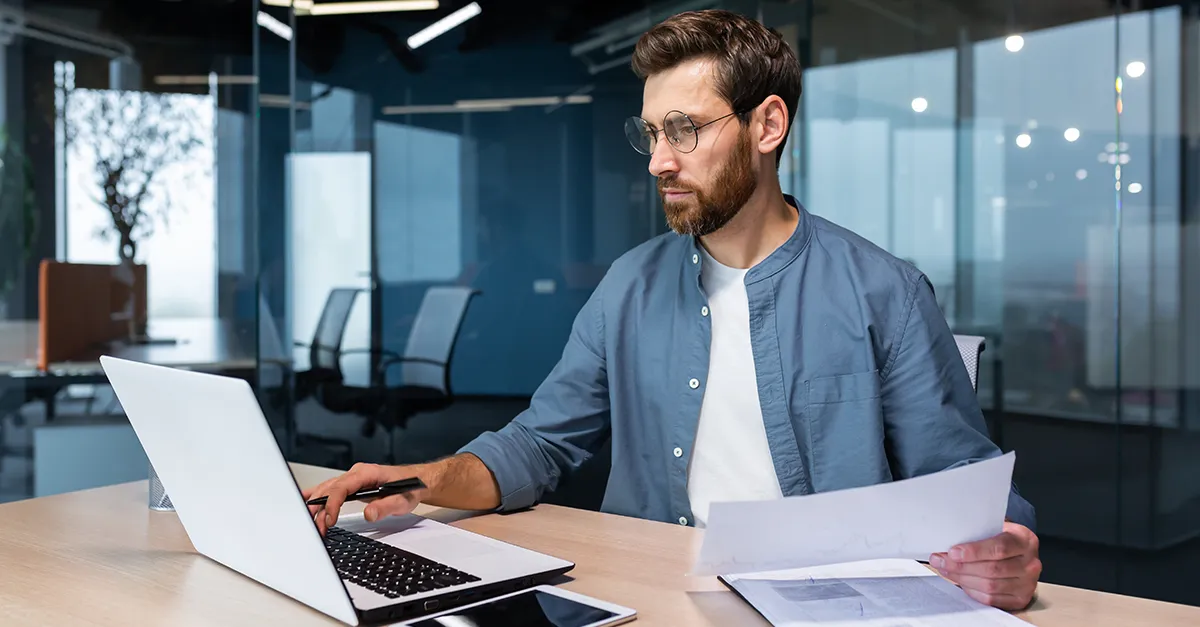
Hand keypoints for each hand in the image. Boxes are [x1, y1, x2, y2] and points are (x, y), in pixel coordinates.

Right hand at [301, 463, 428, 535]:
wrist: (417, 481)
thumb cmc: (410, 488)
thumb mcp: (403, 500)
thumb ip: (386, 506)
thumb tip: (369, 514)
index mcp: (366, 473)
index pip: (342, 487)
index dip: (333, 504)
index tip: (329, 520)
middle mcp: (356, 473)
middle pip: (330, 489)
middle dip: (320, 510)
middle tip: (317, 529)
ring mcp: (352, 479)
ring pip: (327, 490)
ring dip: (317, 507)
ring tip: (312, 525)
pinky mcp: (351, 485)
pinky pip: (330, 490)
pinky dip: (317, 496)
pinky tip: (304, 501)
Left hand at [930, 522, 1041, 609]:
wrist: (1019, 554)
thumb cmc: (1002, 539)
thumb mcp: (995, 528)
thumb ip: (977, 532)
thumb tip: (947, 538)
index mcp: (1025, 540)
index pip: (1000, 547)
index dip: (974, 551)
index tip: (953, 552)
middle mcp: (1030, 563)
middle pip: (992, 569)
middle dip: (961, 566)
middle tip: (940, 561)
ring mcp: (1028, 584)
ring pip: (990, 586)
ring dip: (963, 579)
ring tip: (946, 570)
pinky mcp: (1020, 599)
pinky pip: (991, 599)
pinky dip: (972, 591)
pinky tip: (961, 581)